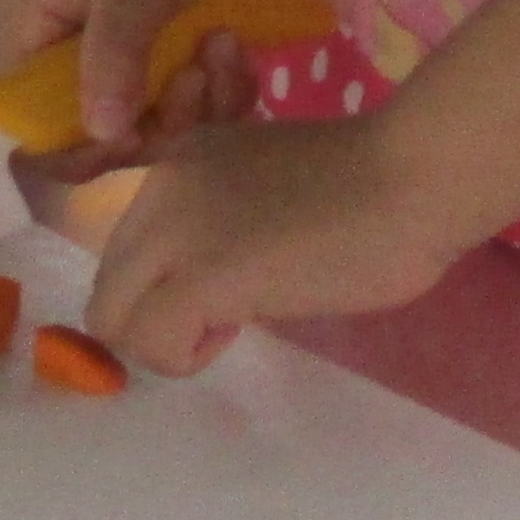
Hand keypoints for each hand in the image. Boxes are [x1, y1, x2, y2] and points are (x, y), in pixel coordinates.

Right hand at [0, 0, 255, 164]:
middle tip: (196, 75)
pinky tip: (234, 45)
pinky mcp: (160, 59)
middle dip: (161, 119)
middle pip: (101, 139)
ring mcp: (114, 62)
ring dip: (203, 101)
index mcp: (26, 40)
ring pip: (156, 126)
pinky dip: (222, 88)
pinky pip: (190, 106)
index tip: (138, 132)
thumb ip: (113, 60)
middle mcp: (61, 61)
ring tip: (223, 45)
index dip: (79, 150)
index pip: (28, 128)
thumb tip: (105, 137)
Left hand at [82, 111, 483, 377]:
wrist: (412, 181)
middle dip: (156, 321)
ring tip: (234, 321)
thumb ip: (225, 224)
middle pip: (107, 288)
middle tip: (223, 318)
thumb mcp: (270, 193)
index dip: (162, 288)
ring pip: (113, 320)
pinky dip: (187, 356)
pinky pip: (153, 342)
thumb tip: (205, 290)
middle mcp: (159, 188)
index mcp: (178, 164)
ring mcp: (173, 230)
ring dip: (169, 341)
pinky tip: (238, 329)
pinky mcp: (200, 277)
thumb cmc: (372, 187)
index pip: (124, 250)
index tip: (218, 294)